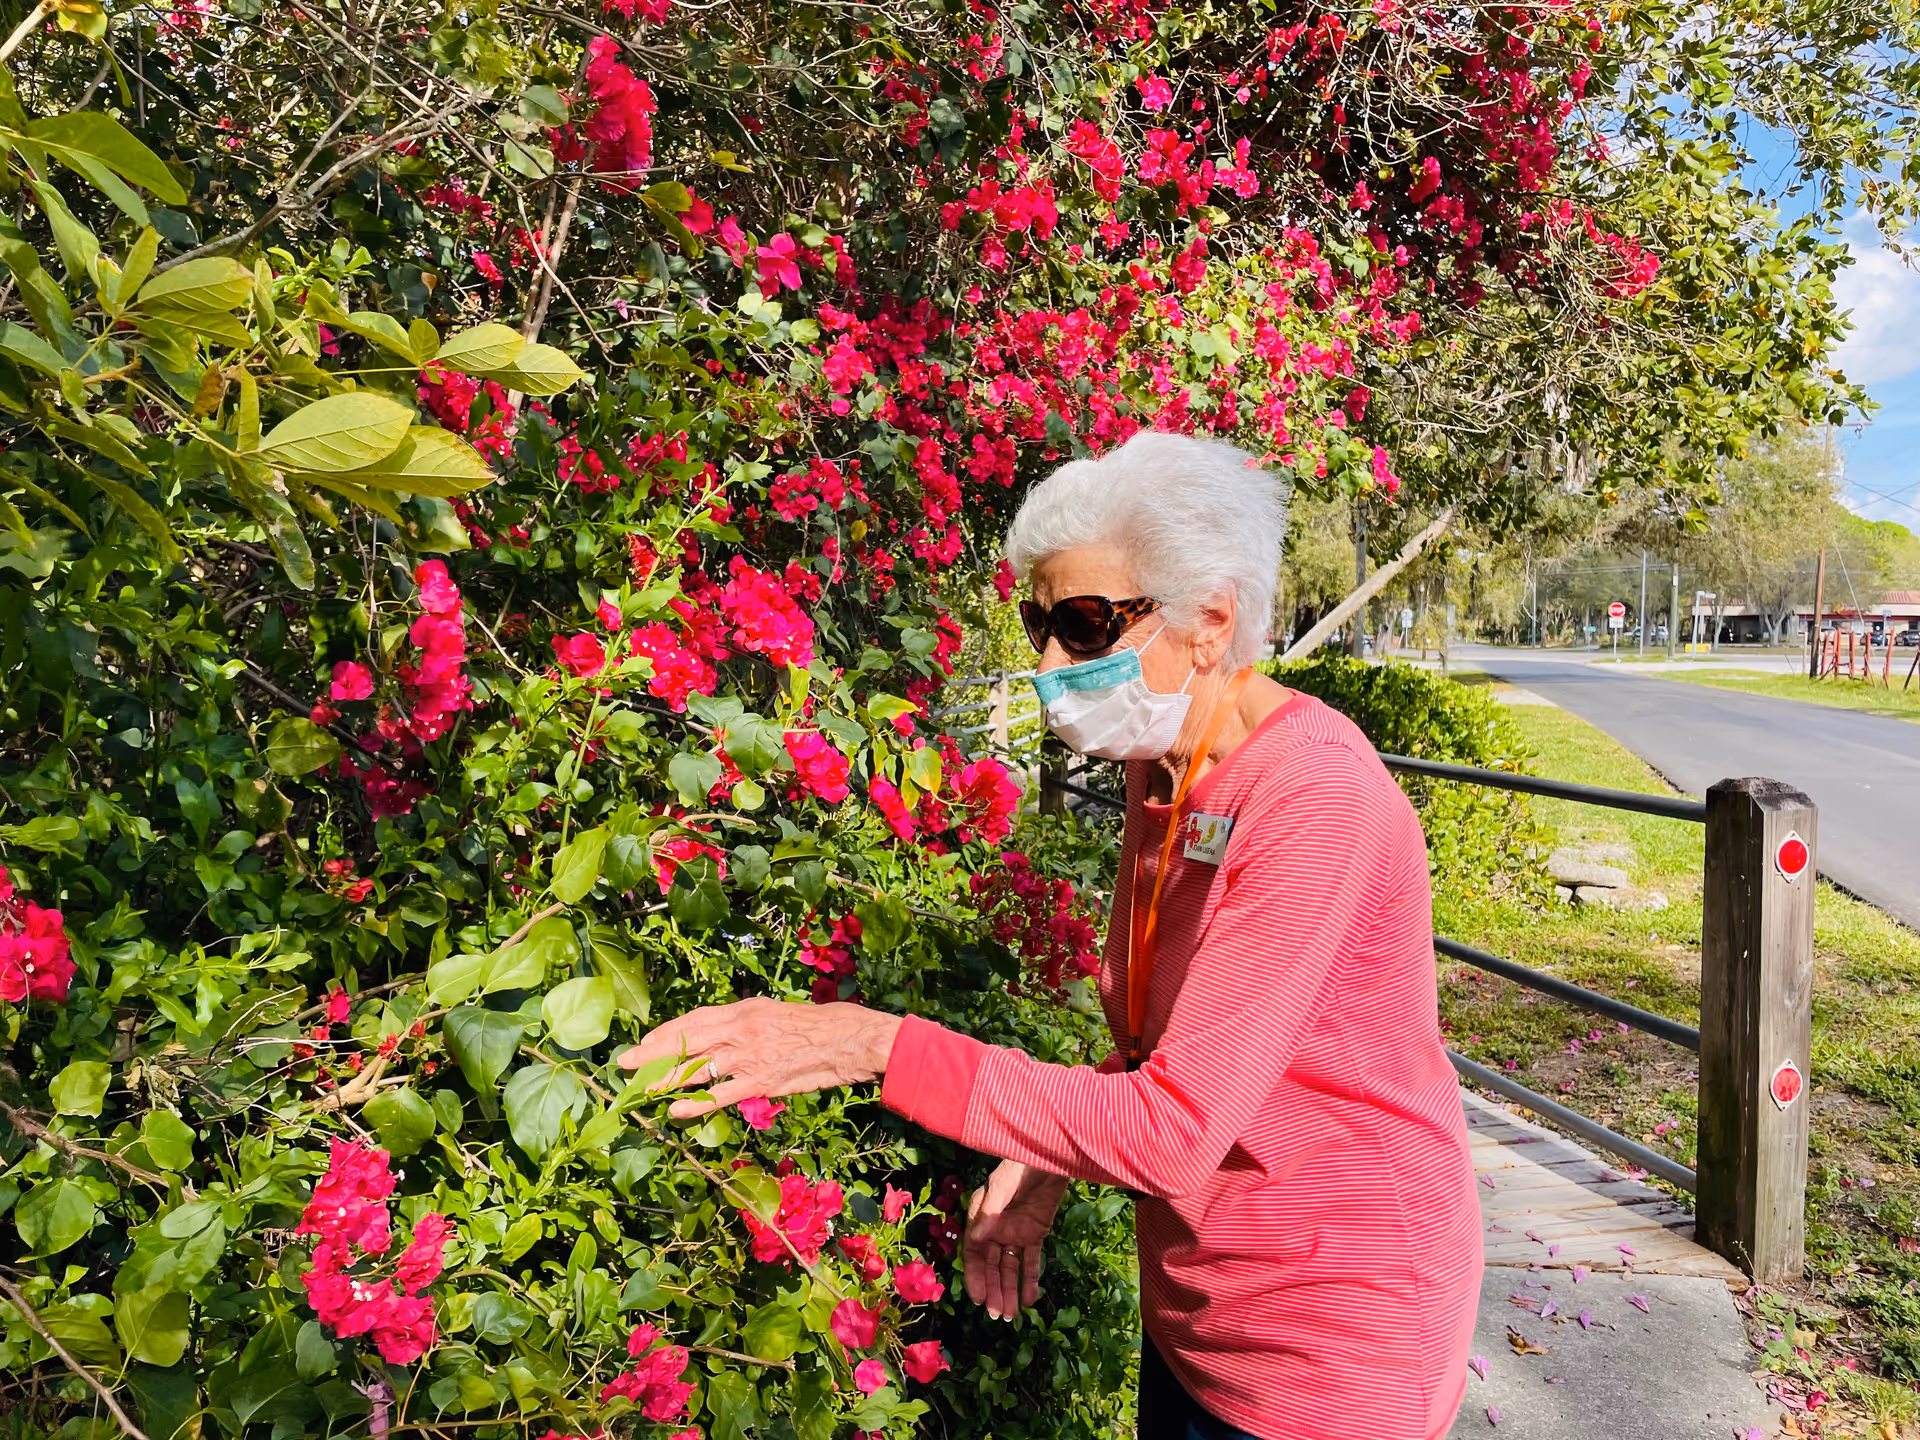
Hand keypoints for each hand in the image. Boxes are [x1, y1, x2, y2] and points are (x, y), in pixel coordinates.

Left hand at [616, 997, 901, 1119]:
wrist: (856, 1039)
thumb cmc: (826, 1026)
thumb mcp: (782, 1015)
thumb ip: (754, 1025)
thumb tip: (733, 1035)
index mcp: (748, 1009)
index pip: (696, 1019)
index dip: (668, 1031)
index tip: (646, 1041)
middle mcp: (744, 1028)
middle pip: (687, 1039)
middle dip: (653, 1051)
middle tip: (625, 1062)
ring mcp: (752, 1055)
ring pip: (697, 1067)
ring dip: (665, 1080)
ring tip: (640, 1090)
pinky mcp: (764, 1081)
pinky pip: (721, 1093)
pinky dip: (695, 1102)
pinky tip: (675, 1110)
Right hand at [964, 1160, 1069, 1320]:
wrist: (1050, 1157)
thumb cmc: (1019, 1166)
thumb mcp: (1002, 1186)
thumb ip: (990, 1213)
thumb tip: (978, 1238)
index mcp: (982, 1218)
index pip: (973, 1253)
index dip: (974, 1277)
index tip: (978, 1299)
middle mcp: (996, 1229)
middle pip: (991, 1266)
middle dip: (994, 1290)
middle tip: (998, 1315)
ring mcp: (1016, 1232)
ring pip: (1010, 1267)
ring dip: (1010, 1290)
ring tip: (1013, 1315)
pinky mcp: (1036, 1232)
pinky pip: (1031, 1260)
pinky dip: (1030, 1279)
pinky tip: (1030, 1299)